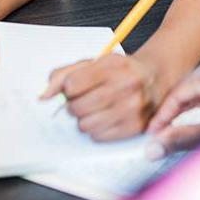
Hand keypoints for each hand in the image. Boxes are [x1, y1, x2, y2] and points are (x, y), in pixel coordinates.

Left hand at [41, 53, 157, 139]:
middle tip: (86, 99)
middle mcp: (125, 86)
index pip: (71, 85)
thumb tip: (43, 96)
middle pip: (76, 107)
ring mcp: (132, 108)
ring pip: (85, 125)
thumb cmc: (121, 71)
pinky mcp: (135, 126)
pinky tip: (106, 117)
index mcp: (113, 66)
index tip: (76, 87)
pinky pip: (98, 137)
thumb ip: (64, 75)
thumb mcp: (95, 63)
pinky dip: (97, 130)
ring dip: (85, 119)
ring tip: (97, 109)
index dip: (69, 89)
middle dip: (74, 105)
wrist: (156, 77)